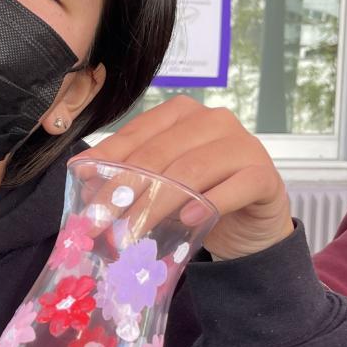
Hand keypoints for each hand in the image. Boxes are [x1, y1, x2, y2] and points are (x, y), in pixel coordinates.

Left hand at [86, 96, 292, 259]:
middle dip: (124, 190)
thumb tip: (83, 181)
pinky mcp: (264, 174)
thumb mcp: (161, 184)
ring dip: (157, 204)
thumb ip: (129, 176)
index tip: (81, 194)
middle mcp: (212, 120)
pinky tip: (189, 220)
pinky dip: (209, 204)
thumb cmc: (201, 197)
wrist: (252, 221)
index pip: (136, 135)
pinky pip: (235, 187)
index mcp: (181, 114)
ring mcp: (242, 144)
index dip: (106, 164)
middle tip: (100, 224)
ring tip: (133, 231)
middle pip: (159, 153)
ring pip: (191, 170)